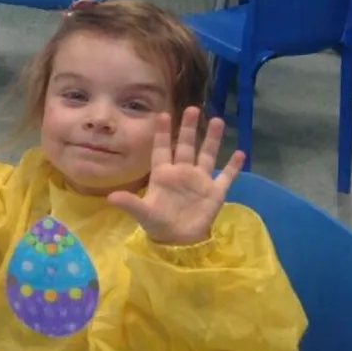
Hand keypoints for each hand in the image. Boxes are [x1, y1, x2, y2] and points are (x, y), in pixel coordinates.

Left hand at [108, 107, 243, 244]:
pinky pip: (226, 176)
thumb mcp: (143, 213)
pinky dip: (233, 166)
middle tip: (192, 108)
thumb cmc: (157, 224)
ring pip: (207, 155)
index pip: (161, 149)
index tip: (163, 114)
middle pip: (185, 146)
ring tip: (217, 120)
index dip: (162, 133)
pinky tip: (241, 152)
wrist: (177, 241)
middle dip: (188, 128)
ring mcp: (200, 181)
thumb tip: (111, 197)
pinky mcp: (215, 192)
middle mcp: (182, 173)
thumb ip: (130, 203)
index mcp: (163, 175)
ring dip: (212, 139)